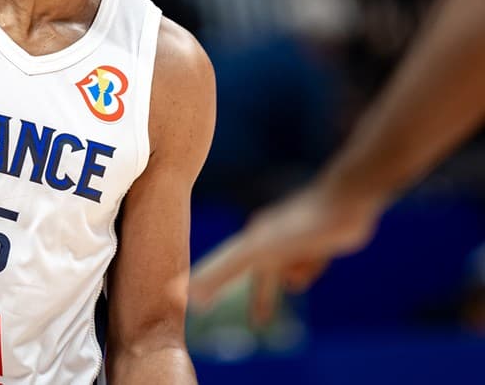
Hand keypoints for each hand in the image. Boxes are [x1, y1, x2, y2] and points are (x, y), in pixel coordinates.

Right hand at [189, 181, 381, 324]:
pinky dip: (309, 267)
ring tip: (291, 286)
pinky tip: (314, 269)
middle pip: (262, 275)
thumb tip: (183, 291)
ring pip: (287, 266)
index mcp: (252, 241)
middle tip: (258, 323)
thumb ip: (220, 270)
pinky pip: (311, 258)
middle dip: (260, 297)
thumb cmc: (298, 228)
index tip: (203, 301)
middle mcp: (271, 238)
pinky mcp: (322, 239)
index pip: (226, 267)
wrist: (344, 203)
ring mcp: (297, 238)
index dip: (212, 284)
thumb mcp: (256, 253)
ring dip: (286, 278)